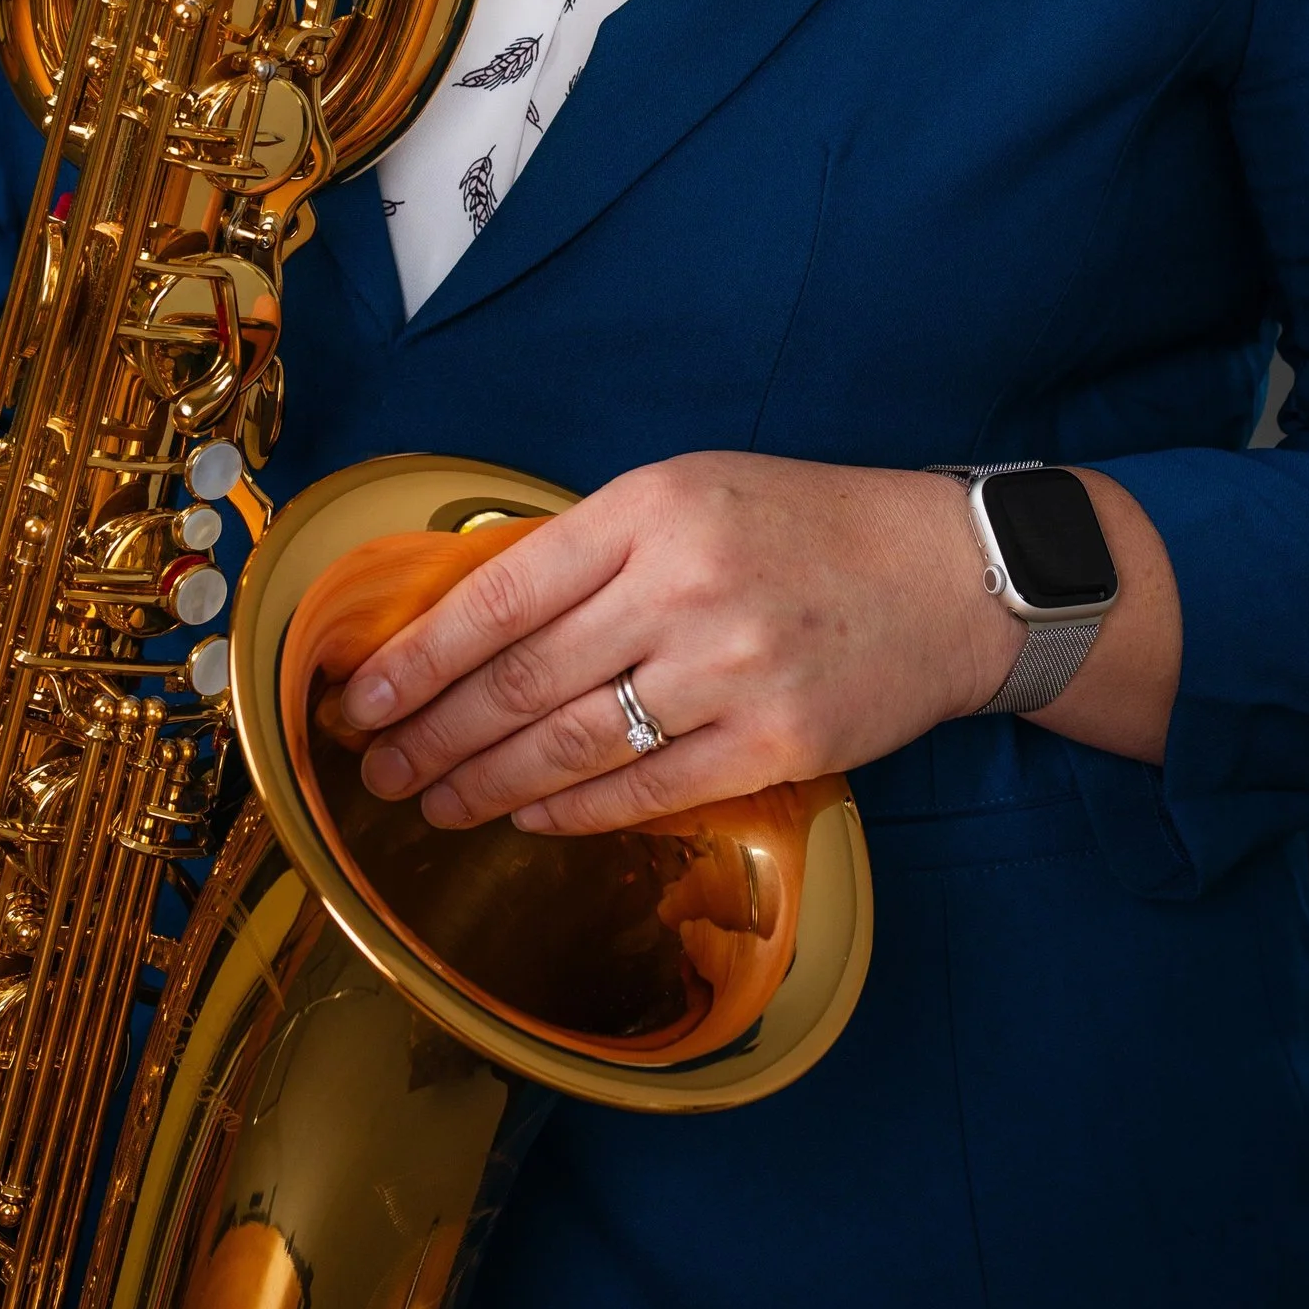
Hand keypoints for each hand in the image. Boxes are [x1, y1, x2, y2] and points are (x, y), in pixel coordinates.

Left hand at [333, 453, 1014, 835]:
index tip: (359, 696)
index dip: (418, 656)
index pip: (501, 592)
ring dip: (484, 782)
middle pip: (522, 679)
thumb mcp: (691, 492)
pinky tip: (525, 816)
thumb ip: (592, 550)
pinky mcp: (776, 744)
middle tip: (374, 767)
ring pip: (572, 744)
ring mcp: (731, 671)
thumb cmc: (806, 526)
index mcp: (651, 508)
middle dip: (433, 732)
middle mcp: (684, 586)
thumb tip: (472, 620)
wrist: (949, 576)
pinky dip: (572, 810)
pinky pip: (645, 790)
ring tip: (431, 803)